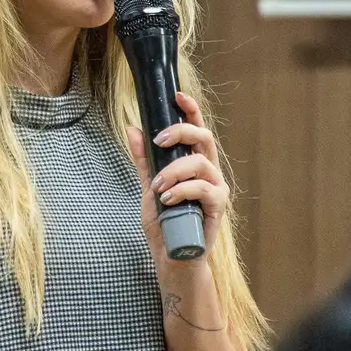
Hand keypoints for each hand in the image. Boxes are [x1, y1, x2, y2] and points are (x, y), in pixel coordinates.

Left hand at [125, 91, 230, 255]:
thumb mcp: (149, 186)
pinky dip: (183, 190)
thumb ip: (144, 159)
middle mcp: (210, 171)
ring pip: (201, 163)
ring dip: (174, 170)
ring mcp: (216, 188)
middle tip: (158, 140)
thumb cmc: (165, 222)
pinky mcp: (218, 206)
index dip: (191, 110)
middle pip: (205, 138)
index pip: (197, 129)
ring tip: (157, 186)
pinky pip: (204, 189)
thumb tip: (132, 129)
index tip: (177, 95)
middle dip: (181, 132)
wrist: (172, 256)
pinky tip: (167, 198)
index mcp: (195, 163)